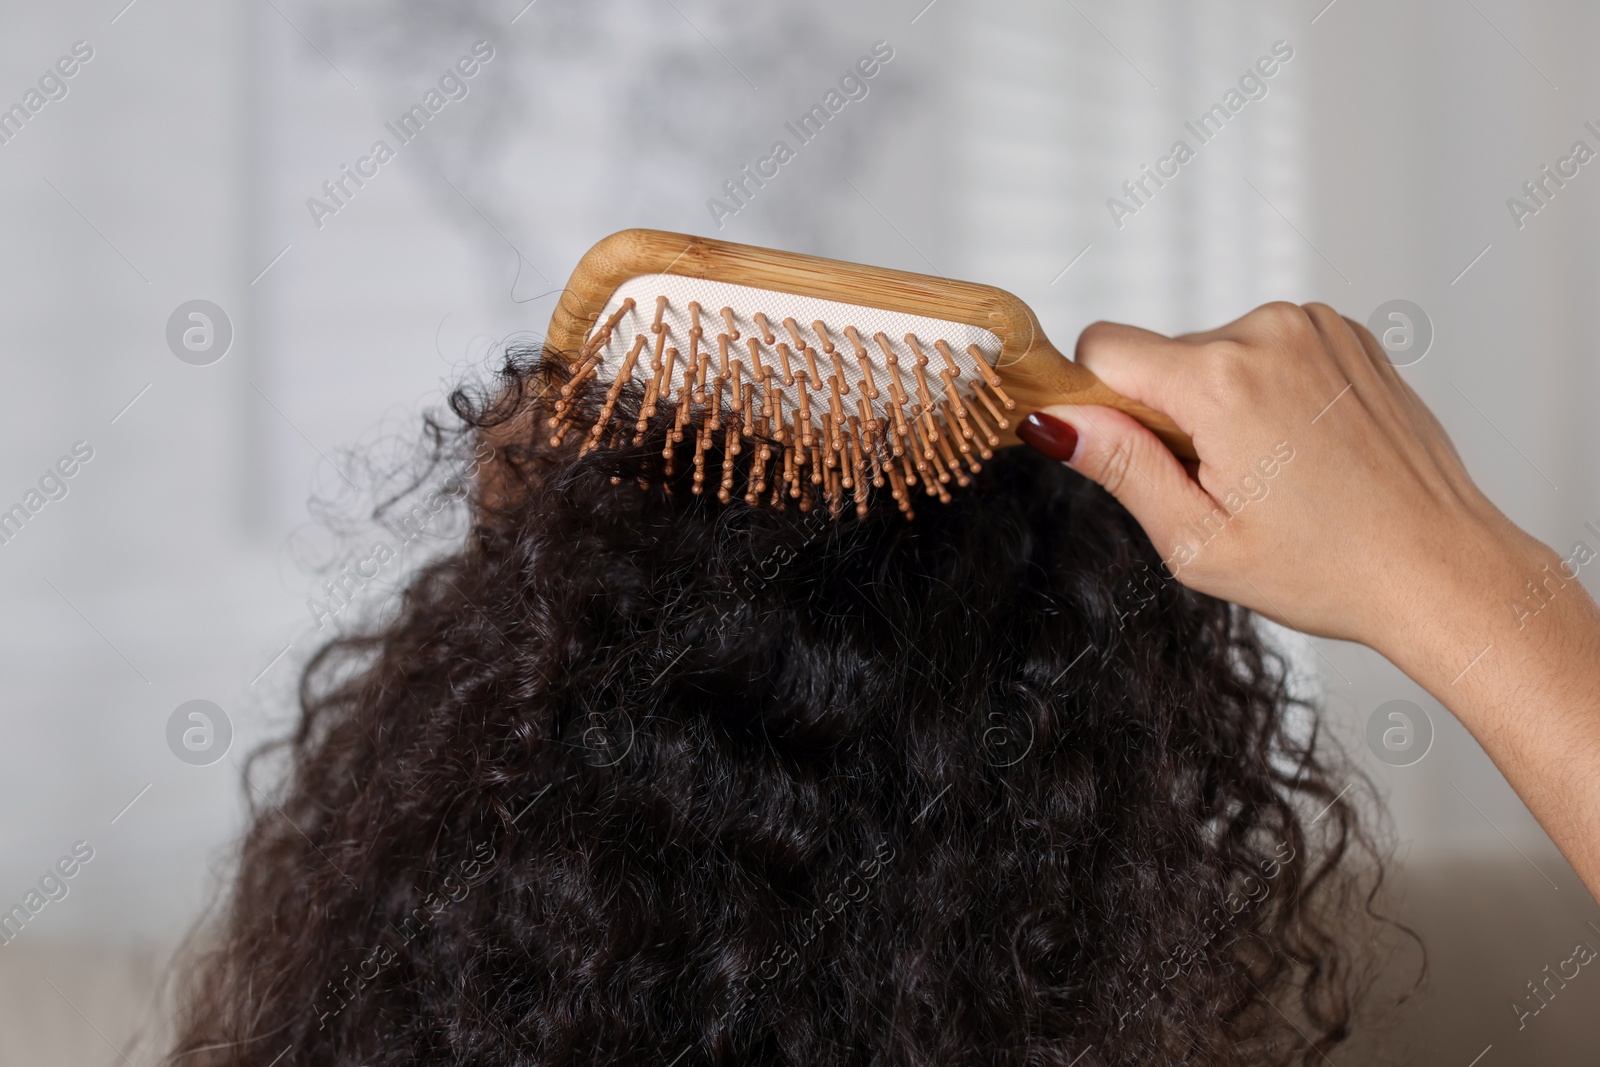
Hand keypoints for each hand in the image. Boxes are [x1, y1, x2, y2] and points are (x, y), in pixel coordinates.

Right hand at [1019, 302, 1539, 658]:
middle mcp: (1268, 330)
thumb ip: (1118, 466)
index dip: (1097, 401)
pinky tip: (1300, 447)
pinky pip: (1265, 348)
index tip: (1128, 454)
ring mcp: (1315, 326)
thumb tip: (1051, 418)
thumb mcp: (1197, 539)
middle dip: (1167, 413)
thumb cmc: (1324, 569)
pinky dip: (1265, 390)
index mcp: (1222, 380)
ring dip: (1217, 402)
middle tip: (1221, 484)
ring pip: (1212, 351)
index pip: (1103, 347)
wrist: (1440, 567)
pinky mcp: (1345, 334)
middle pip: (1161, 355)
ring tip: (1270, 469)